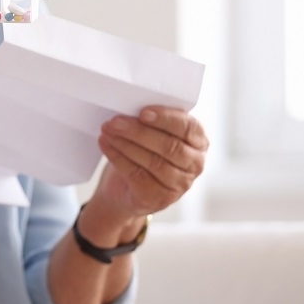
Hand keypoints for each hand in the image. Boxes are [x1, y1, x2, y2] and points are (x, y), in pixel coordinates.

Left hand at [93, 106, 208, 218]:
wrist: (126, 187)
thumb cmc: (144, 150)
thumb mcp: (152, 132)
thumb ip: (151, 120)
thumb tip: (130, 105)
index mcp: (198, 142)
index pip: (188, 128)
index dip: (166, 119)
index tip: (143, 112)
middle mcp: (195, 164)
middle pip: (169, 146)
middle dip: (139, 132)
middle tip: (115, 121)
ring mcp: (179, 185)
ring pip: (153, 161)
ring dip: (125, 143)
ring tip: (107, 130)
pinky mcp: (159, 198)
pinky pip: (137, 175)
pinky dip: (117, 157)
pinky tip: (105, 144)